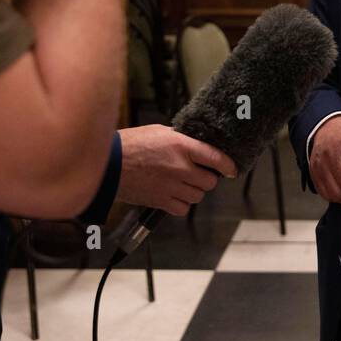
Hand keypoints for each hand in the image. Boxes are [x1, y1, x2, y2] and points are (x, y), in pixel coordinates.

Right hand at [117, 125, 235, 215]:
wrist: (108, 166)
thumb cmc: (130, 145)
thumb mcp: (158, 132)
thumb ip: (181, 139)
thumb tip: (197, 145)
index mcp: (181, 146)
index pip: (216, 157)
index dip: (228, 165)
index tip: (232, 169)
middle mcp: (180, 167)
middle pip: (210, 181)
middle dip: (207, 178)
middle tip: (198, 173)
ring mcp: (171, 186)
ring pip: (198, 196)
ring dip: (194, 190)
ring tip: (181, 182)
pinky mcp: (161, 201)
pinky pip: (183, 208)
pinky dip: (181, 203)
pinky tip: (173, 194)